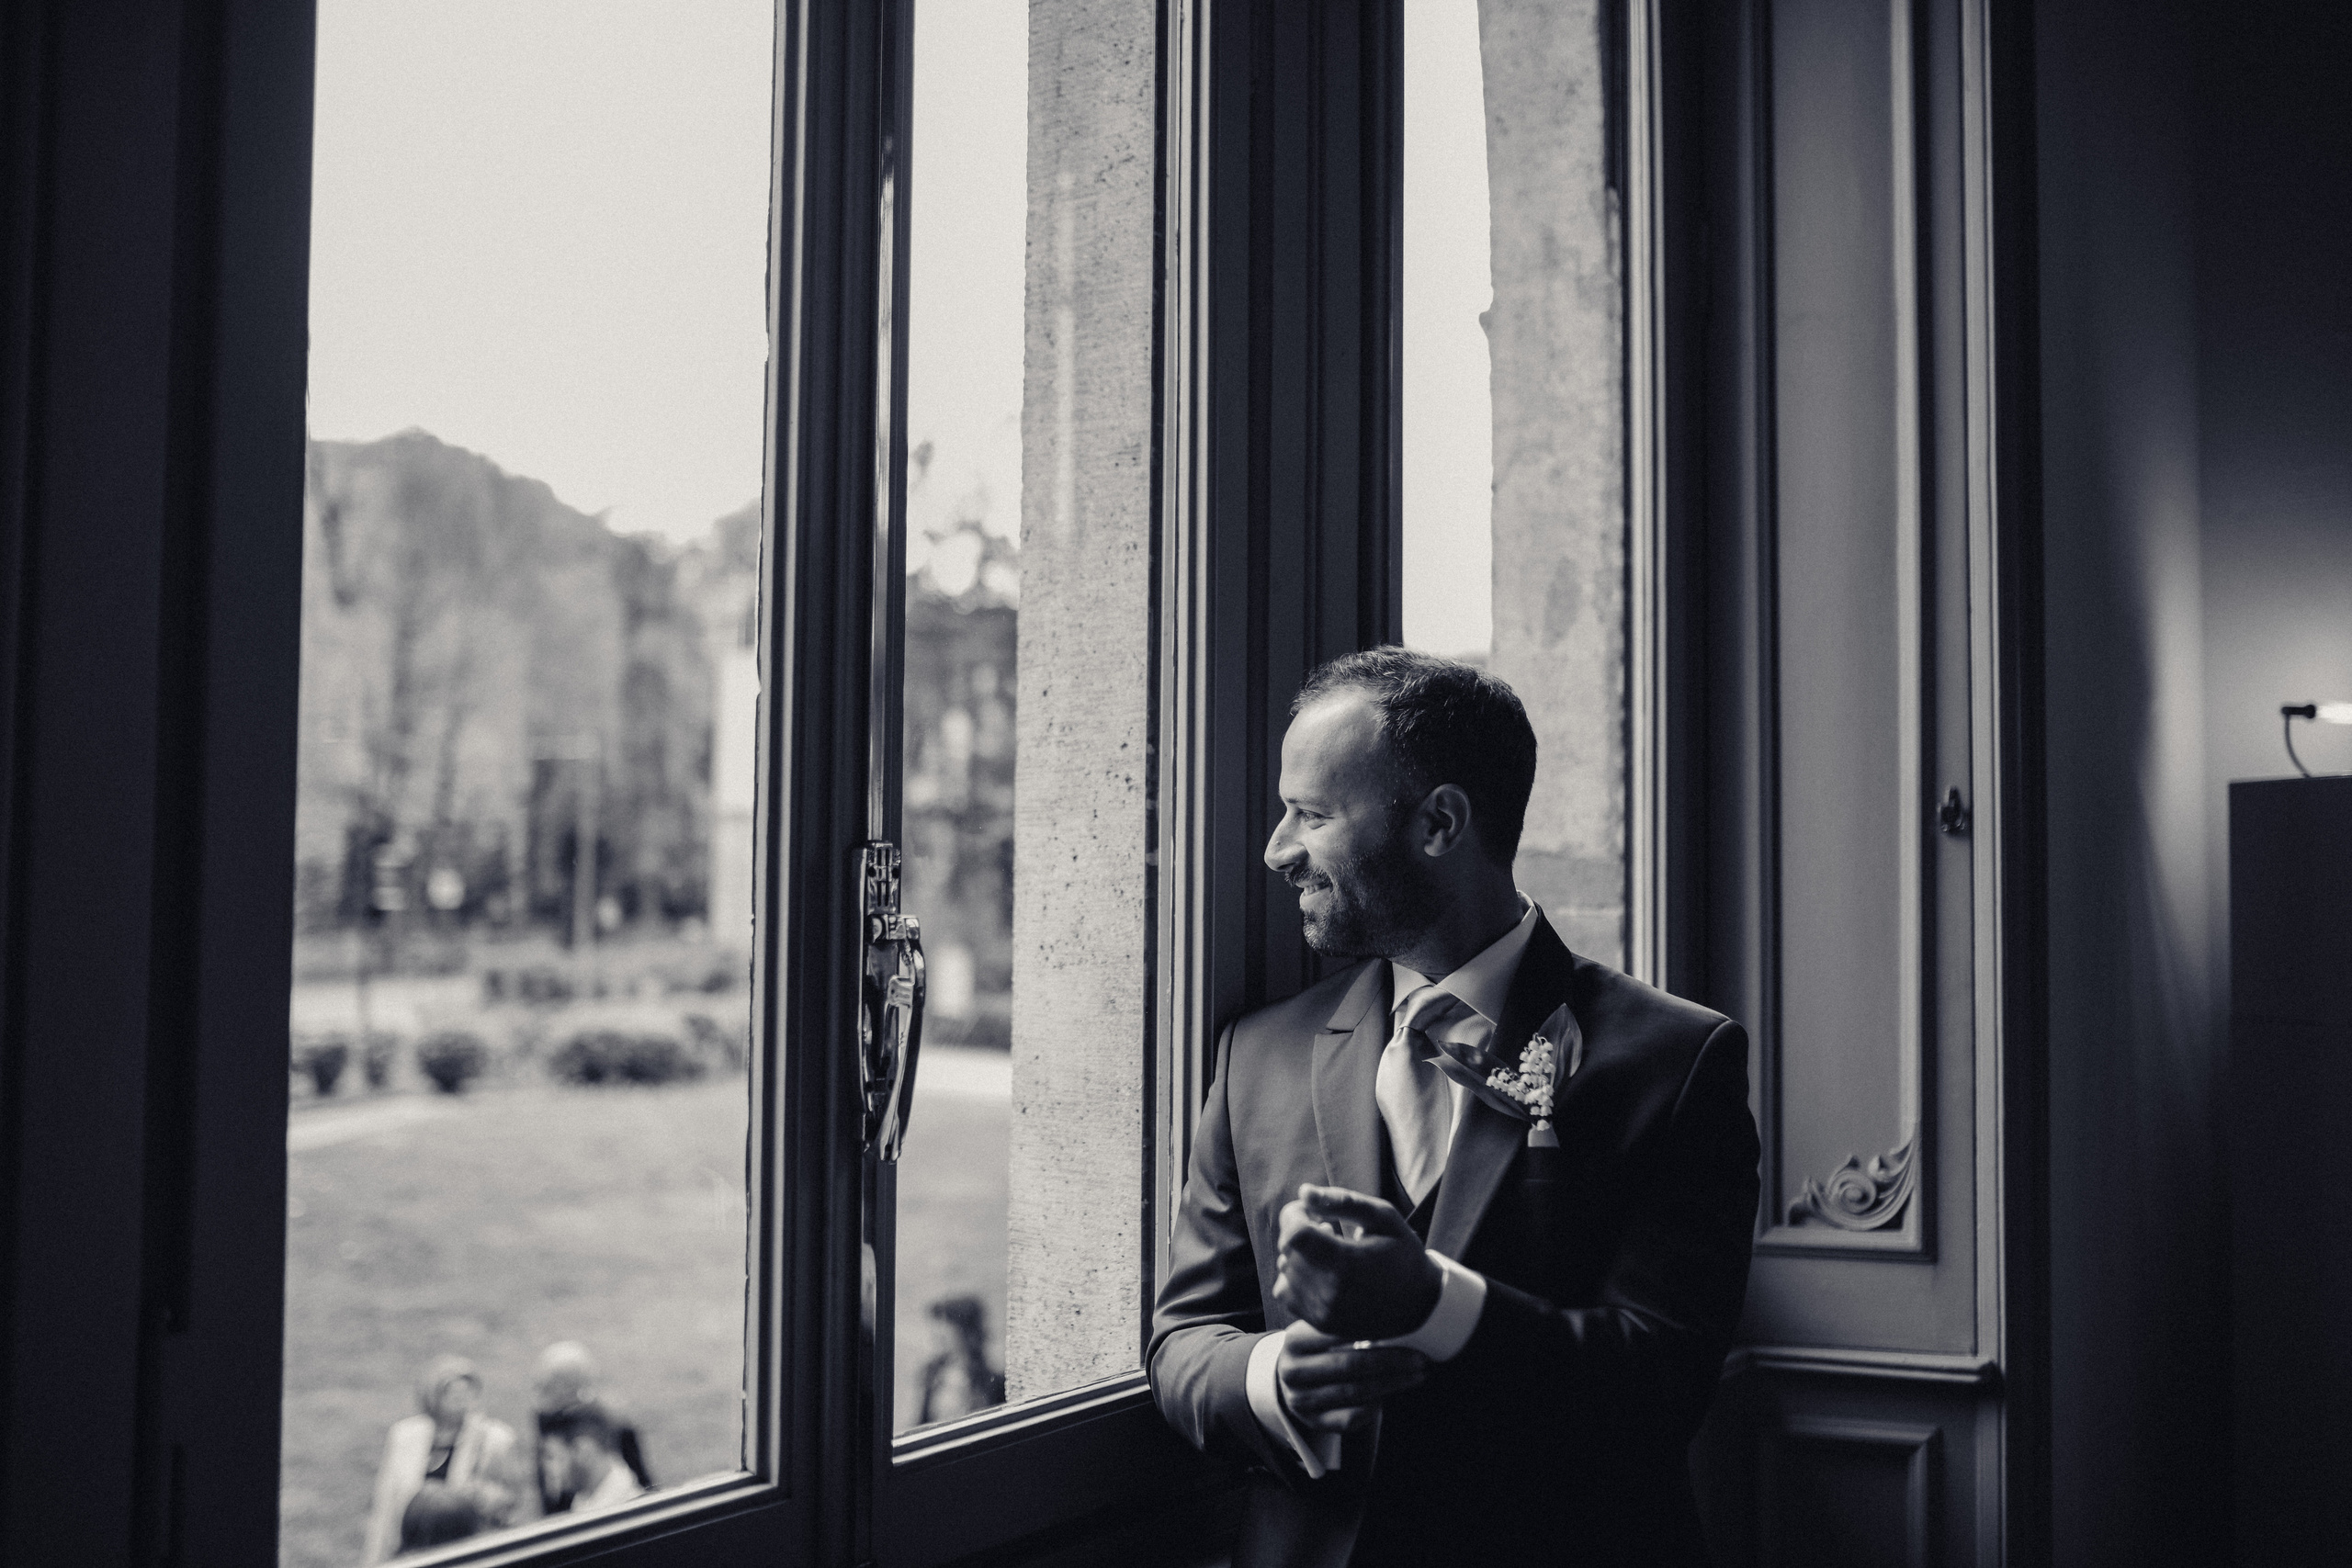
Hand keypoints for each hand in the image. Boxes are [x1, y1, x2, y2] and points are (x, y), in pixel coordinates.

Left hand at [1272, 1184, 1442, 1339]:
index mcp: (1347, 1262)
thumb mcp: (1383, 1218)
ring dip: (1298, 1254)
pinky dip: (1295, 1277)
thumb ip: (1343, 1201)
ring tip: (1328, 1252)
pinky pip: (1284, 1292)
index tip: (1314, 1212)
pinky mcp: (1318, 1322)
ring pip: (1284, 1269)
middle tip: (1328, 1230)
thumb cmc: (1401, 1254)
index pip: (1295, 1233)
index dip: (1295, 1215)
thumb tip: (1304, 1191)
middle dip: (1300, 1231)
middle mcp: (1330, 1291)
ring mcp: (1322, 1310)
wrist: (1417, 1304)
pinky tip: (1320, 1272)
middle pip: (1288, 1249)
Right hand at [1275, 1325, 1427, 1433]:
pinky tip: (1391, 1394)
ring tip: (1417, 1375)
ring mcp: (1301, 1400)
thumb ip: (1346, 1321)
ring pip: (1355, 1393)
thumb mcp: (1319, 1327)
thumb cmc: (1316, 1346)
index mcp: (1294, 1340)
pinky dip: (1375, 1407)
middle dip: (1391, 1361)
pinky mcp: (1313, 1421)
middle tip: (1420, 1358)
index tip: (1406, 1326)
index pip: (1337, 1332)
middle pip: (1350, 1365)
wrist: (1290, 1377)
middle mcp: (1293, 1371)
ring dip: (1392, 1384)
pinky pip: (1351, 1418)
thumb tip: (1398, 1311)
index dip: (1374, 1330)